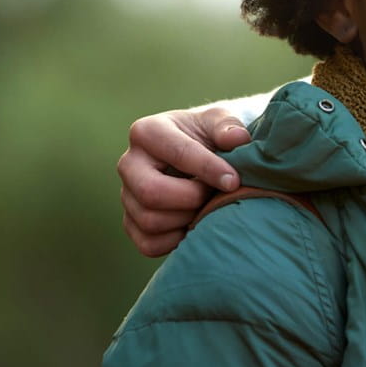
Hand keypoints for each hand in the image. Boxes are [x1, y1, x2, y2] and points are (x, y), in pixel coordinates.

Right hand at [117, 107, 250, 256]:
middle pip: (151, 193)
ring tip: (206, 207)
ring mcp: (127, 195)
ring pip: (150, 221)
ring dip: (186, 220)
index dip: (208, 169)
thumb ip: (228, 126)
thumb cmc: (208, 135)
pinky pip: (148, 244)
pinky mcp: (131, 223)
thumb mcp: (219, 122)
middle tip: (213, 194)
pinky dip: (176, 241)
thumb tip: (237, 138)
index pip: (176, 153)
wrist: (199, 153)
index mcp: (147, 132)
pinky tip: (195, 225)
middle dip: (191, 199)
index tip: (234, 181)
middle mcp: (129, 163)